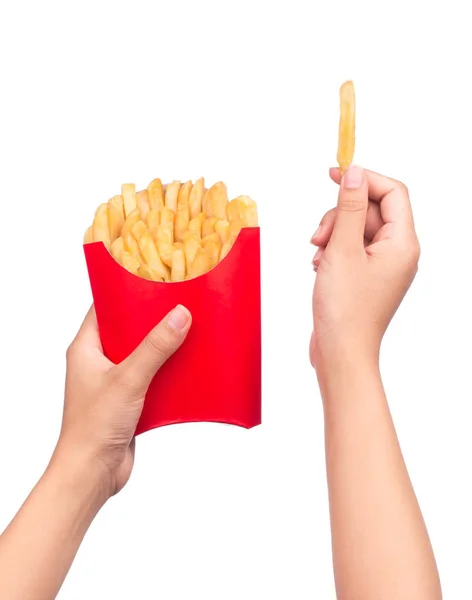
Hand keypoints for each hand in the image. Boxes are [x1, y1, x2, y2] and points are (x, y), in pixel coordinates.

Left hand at [57, 304, 191, 498]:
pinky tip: (189, 365)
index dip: (127, 292)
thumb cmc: (94, 426)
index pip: (105, 308)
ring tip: (190, 330)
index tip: (154, 281)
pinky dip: (168, 371)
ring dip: (164, 346)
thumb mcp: (128, 379)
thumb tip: (179, 314)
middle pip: (129, 329)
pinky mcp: (129, 400)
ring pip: (143, 354)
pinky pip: (152, 377)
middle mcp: (99, 361)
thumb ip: (155, 347)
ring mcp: (114, 381)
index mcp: (86, 348)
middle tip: (180, 304)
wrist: (92, 474)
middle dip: (154, 319)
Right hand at [310, 165, 419, 370]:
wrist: (341, 352)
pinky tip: (321, 267)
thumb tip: (356, 173)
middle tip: (319, 236)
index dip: (364, 178)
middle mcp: (398, 253)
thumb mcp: (343, 249)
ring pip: (357, 229)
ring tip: (318, 257)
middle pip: (371, 210)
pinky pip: (352, 249)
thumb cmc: (345, 310)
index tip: (335, 174)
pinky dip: (333, 251)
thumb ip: (349, 207)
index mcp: (402, 243)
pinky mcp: (367, 277)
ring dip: (333, 235)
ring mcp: (383, 266)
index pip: (392, 192)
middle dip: (340, 216)